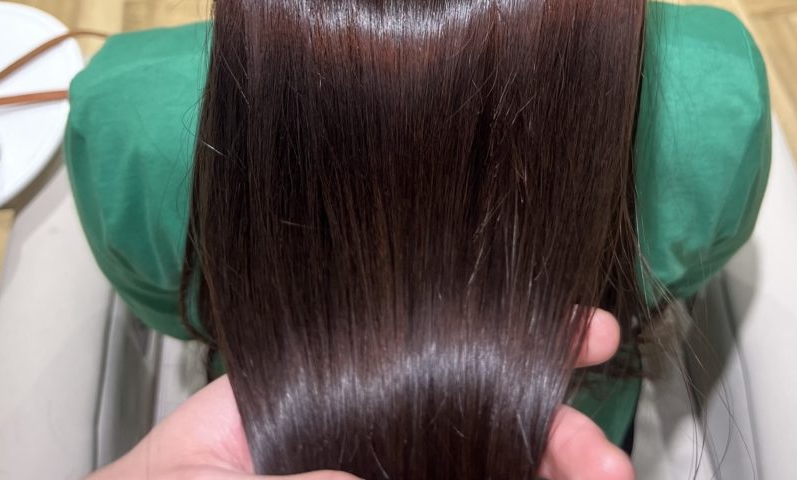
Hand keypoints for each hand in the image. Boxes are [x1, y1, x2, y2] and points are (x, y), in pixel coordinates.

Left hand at [90, 309, 631, 479]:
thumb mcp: (191, 478)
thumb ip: (274, 476)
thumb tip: (359, 474)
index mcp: (309, 396)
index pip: (416, 347)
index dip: (500, 334)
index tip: (575, 331)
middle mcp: (353, 442)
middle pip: (466, 419)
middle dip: (548, 432)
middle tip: (605, 459)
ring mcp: (376, 475)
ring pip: (472, 469)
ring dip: (544, 475)